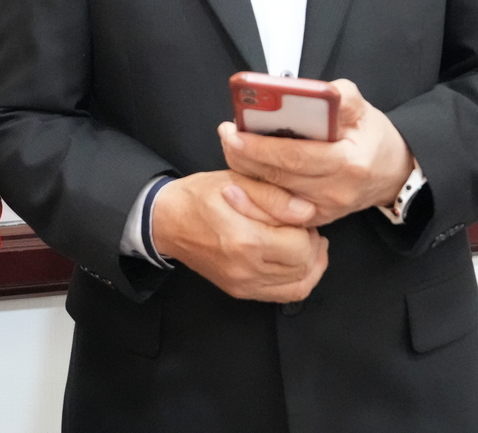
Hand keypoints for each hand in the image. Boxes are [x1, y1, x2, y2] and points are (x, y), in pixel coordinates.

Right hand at [151, 170, 326, 302]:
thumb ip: (275, 196)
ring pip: (299, 285)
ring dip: (310, 264)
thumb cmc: (199, 197)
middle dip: (311, 245)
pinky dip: (299, 281)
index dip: (307, 228)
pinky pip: (284, 296)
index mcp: (245, 240)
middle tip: (302, 226)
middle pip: (303, 267)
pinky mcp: (240, 291)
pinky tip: (298, 262)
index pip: (300, 245)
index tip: (298, 215)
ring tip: (305, 243)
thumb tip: (308, 212)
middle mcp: (245, 269)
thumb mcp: (236, 181)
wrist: (167, 221)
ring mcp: (243, 285)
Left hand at [218, 80, 414, 227]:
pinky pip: (278, 212)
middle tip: (225, 134)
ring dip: (246, 173)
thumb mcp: (364, 110)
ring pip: (274, 195)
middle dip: (245, 155)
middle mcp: (335, 191)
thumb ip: (340, 96)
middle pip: (279, 176)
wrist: (392, 174)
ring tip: (229, 149)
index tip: (235, 130)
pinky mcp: (315, 218)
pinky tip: (235, 184)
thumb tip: (310, 91)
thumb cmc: (373, 138)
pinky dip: (255, 199)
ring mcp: (324, 209)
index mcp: (348, 163)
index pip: (296, 155)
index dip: (261, 144)